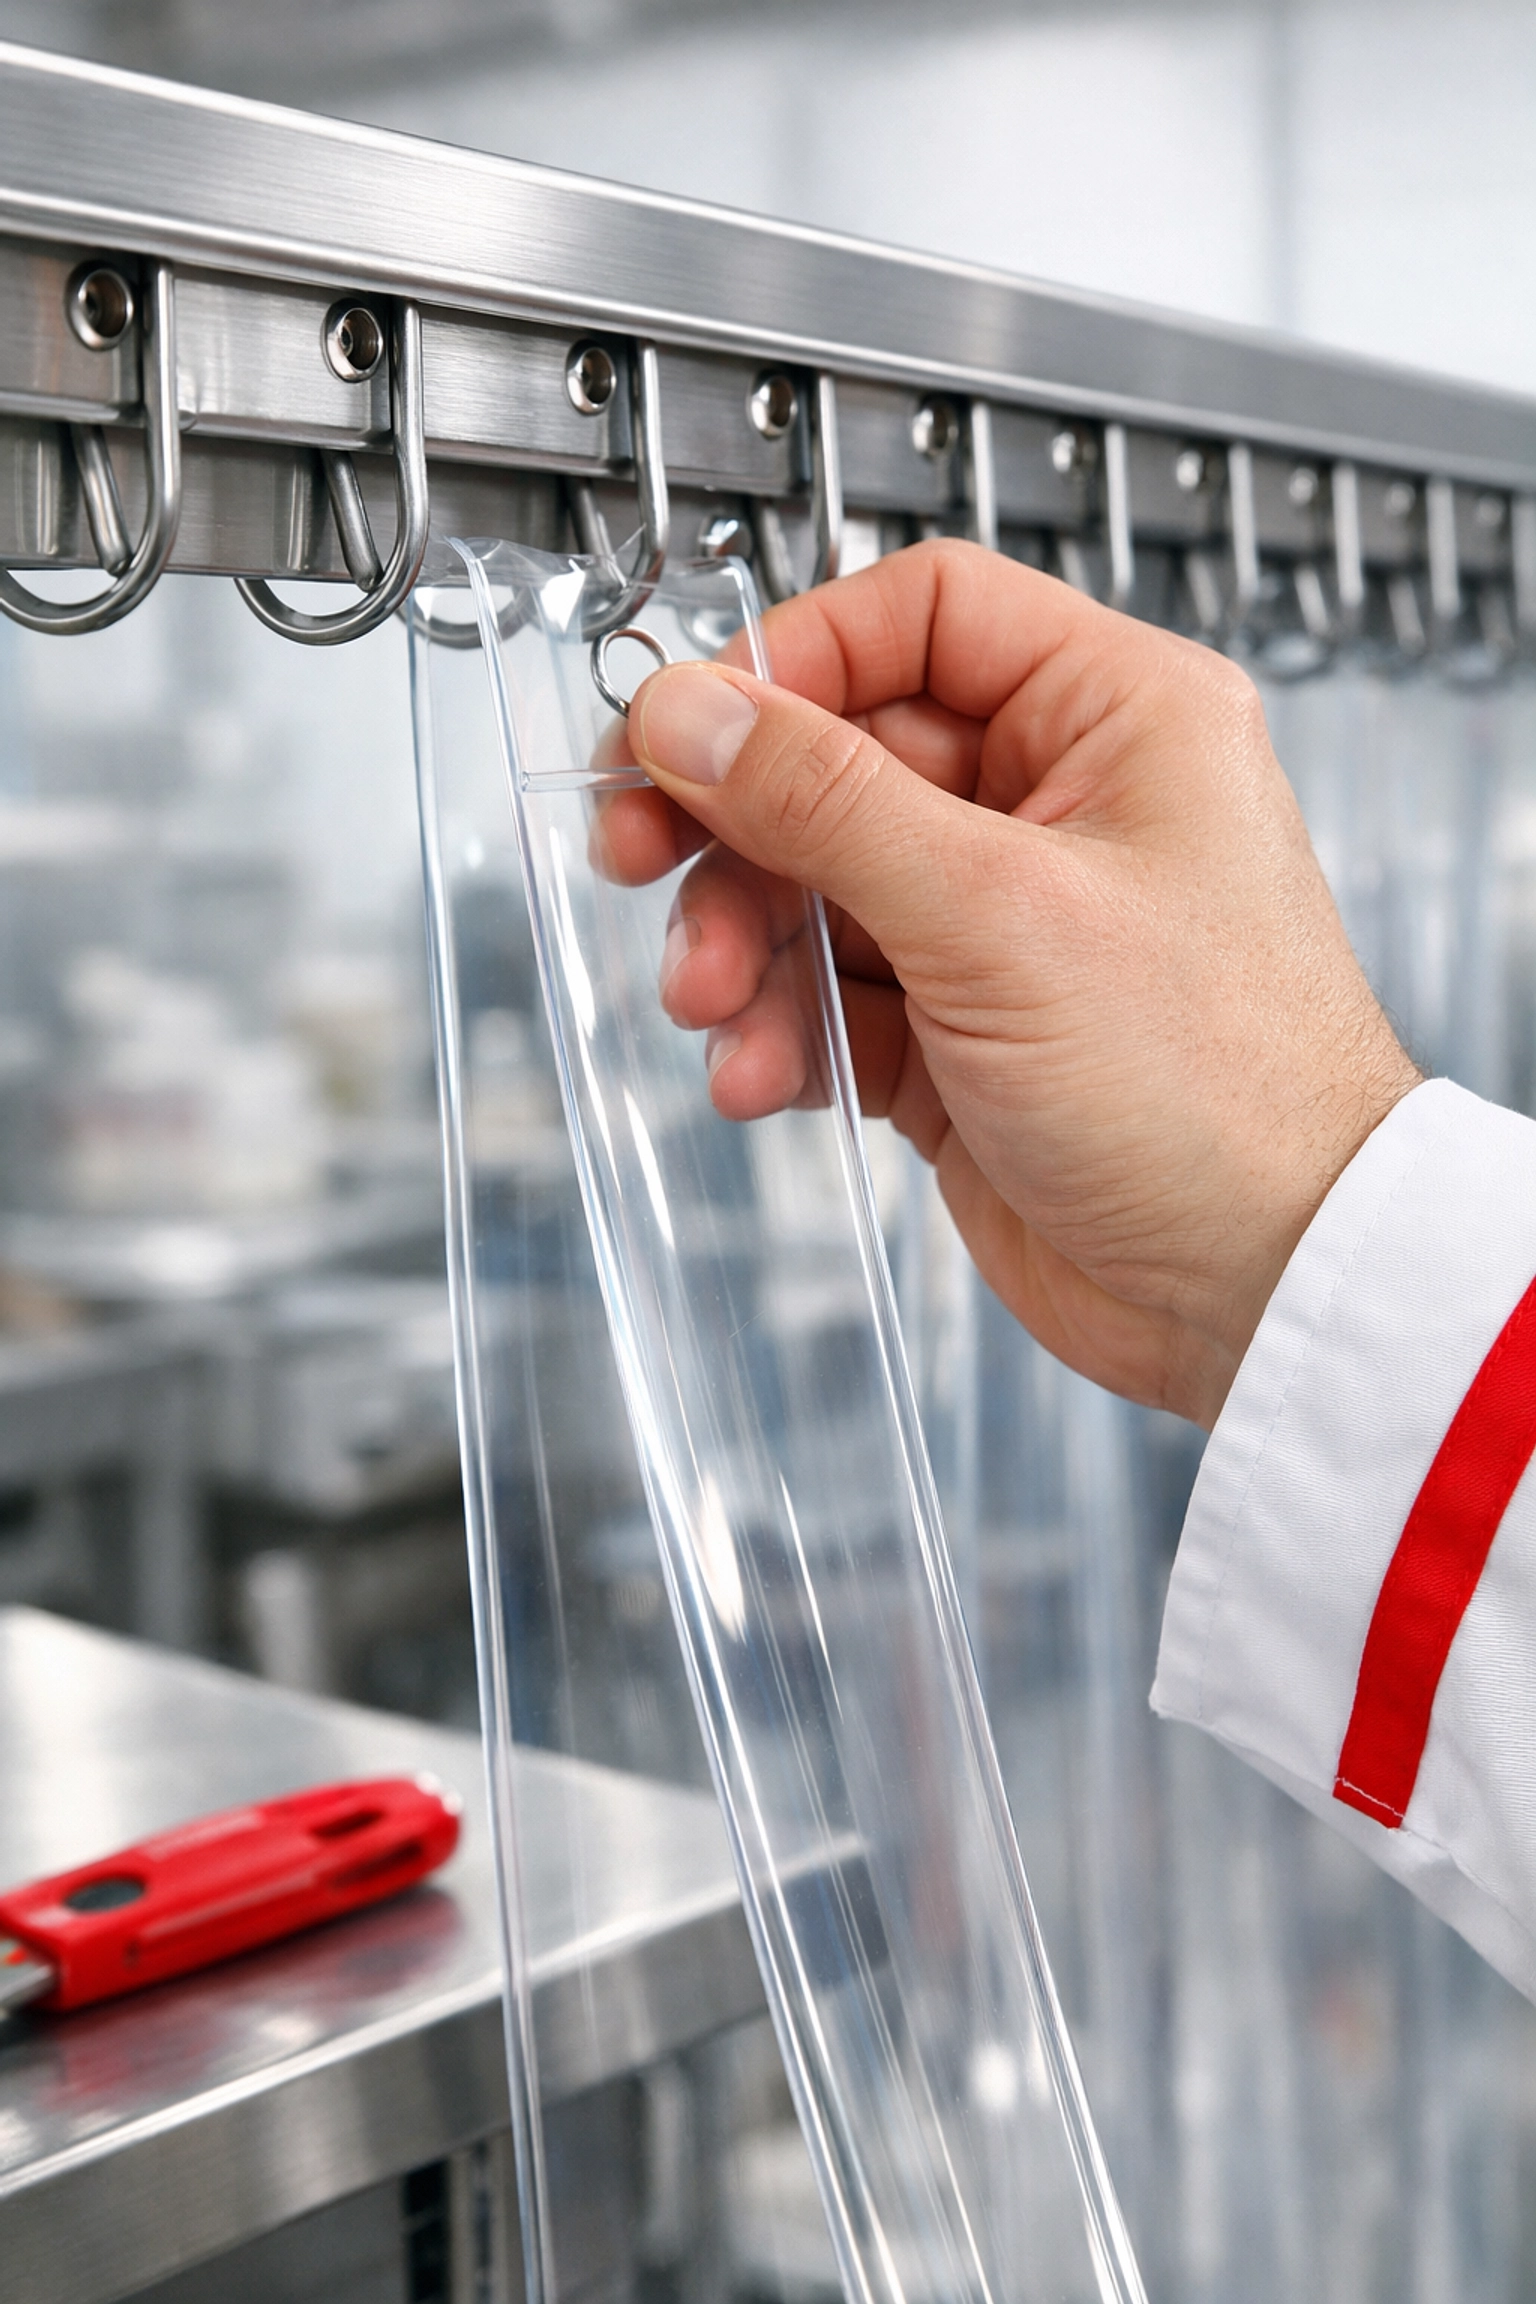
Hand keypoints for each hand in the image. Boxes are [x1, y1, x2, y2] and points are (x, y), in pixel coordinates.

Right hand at [596, 540, 1418, 1429]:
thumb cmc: (1218, 1093)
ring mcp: (1005, 926)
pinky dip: (783, 1030)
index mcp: (1114, 718)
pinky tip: (765, 1074)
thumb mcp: (997, 916)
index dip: (790, 662)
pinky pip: (835, 997)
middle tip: (641, 862)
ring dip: (745, 947)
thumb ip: (826, 802)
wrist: (1265, 1292)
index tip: (687, 728)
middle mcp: (1058, 807)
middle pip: (840, 758)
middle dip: (736, 828)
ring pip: (818, 886)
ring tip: (715, 1009)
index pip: (919, 619)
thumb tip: (694, 712)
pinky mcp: (963, 1035)